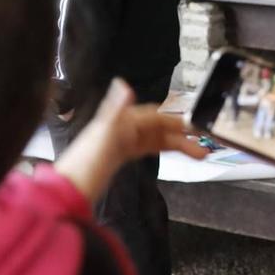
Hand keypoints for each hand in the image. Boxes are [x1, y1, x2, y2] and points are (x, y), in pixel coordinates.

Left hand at [53, 80, 206, 204]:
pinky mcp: (121, 154)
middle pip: (159, 127)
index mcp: (119, 120)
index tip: (196, 125)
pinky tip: (176, 153)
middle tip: (205, 144)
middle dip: (182, 135)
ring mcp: (122, 141)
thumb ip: (114, 109)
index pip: (154, 115)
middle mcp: (122, 127)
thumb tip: (124, 84)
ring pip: (157, 138)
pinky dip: (164, 149)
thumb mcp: (102, 135)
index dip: (175, 120)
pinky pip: (148, 147)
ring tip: (200, 155)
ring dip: (179, 145)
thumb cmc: (85, 164)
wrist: (70, 190)